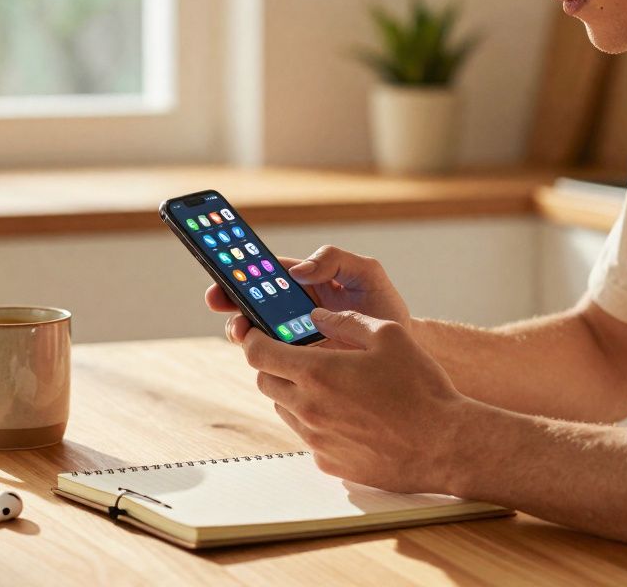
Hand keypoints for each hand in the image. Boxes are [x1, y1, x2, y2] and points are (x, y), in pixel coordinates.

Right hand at [205, 245, 411, 346]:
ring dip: (241, 330)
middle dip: (229, 298)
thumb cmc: (384, 308)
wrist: (406, 354)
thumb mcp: (367, 273)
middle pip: (249, 303)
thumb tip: (298, 271)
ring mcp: (291, 341)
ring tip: (243, 329)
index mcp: (303, 283)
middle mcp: (290, 312)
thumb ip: (335, 259)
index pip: (265, 273)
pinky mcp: (298, 367)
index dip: (240, 268)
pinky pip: (271, 362)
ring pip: (254, 334)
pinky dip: (261, 359)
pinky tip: (264, 355)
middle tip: (220, 299)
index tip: (223, 265)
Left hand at [239, 308, 472, 493]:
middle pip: (265, 381)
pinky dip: (315, 421)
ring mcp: (316, 440)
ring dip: (293, 392)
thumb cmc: (421, 388)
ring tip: (329, 383)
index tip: (256, 331)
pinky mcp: (328, 463)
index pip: (258, 353)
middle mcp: (309, 408)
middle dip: (273, 364)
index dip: (252, 337)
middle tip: (297, 354)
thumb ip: (346, 321)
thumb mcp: (389, 336)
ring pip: (284, 409)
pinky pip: (307, 436)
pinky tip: (347, 414)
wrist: (444, 445)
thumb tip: (316, 316)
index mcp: (318, 372)